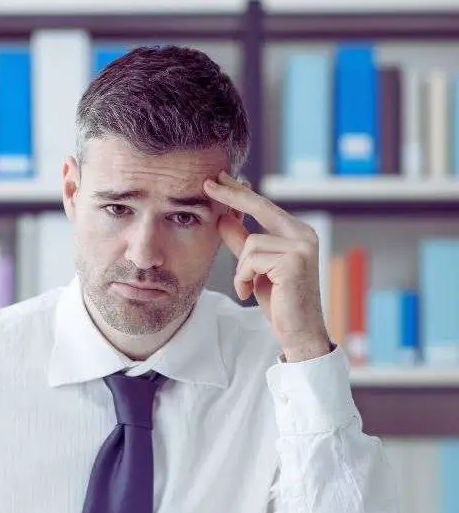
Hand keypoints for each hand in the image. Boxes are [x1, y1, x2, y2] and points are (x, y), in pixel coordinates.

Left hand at [203, 171, 330, 362]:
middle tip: (208, 183)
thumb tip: (224, 219)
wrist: (299, 333)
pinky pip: (251, 260)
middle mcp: (304, 235)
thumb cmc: (280, 303)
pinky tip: (250, 293)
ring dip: (241, 270)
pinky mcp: (293, 261)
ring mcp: (301, 247)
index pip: (264, 207)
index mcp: (297, 234)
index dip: (241, 193)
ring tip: (248, 288)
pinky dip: (243, 279)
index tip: (220, 179)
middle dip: (231, 197)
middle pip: (260, 207)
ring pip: (250, 244)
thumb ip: (242, 243)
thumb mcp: (255, 269)